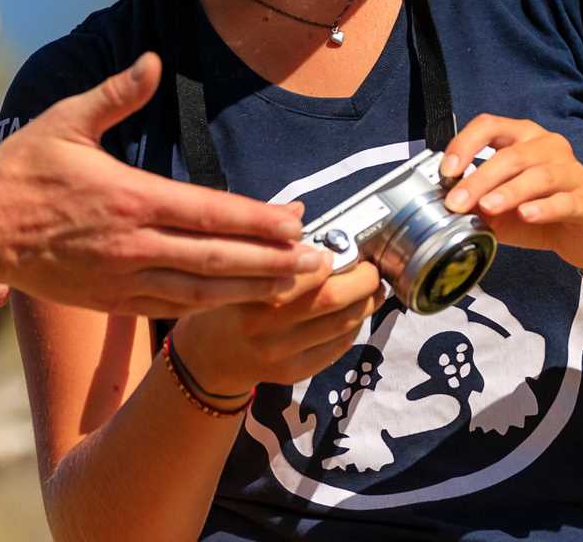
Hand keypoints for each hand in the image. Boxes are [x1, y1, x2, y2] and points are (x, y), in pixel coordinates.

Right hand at [0, 53, 326, 316]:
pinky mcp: (112, 302)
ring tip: (296, 286)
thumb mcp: (66, 121)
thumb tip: (152, 61)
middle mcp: (133, 245)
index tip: (295, 221)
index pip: (210, 212)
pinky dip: (212, 307)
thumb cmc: (24, 172)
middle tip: (318, 262)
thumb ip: (116, 94)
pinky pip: (172, 308)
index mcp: (129, 198)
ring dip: (253, 290)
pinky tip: (240, 302)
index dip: (258, 220)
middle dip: (274, 262)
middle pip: (219, 259)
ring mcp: (123, 279)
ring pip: (202, 291)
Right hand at [170, 261, 384, 397]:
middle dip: (362, 281)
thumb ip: (268, 242)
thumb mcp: (236, 269)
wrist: (210, 357)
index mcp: (251, 294)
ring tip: (372, 290)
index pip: (303, 273)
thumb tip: (298, 210)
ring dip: (366, 304)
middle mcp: (266, 327)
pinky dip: (354, 327)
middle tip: (371, 270)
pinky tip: (354, 314)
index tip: (339, 250)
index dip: (330, 258)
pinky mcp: (296, 373)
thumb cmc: (228, 303)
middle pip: (331, 300)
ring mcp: (282, 354)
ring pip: (342, 325)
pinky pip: (338, 348)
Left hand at [440, 114, 582, 292]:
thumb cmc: (538, 212)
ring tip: (487, 207)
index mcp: (523, 137)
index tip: (446, 171)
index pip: (490, 126)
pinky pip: (564, 201)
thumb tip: (447, 205)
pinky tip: (526, 215)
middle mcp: (549, 146)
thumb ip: (476, 202)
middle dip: (479, 178)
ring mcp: (571, 171)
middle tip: (457, 202)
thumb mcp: (500, 206)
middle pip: (511, 155)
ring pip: (538, 176)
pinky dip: (543, 207)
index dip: (465, 144)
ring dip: (508, 192)